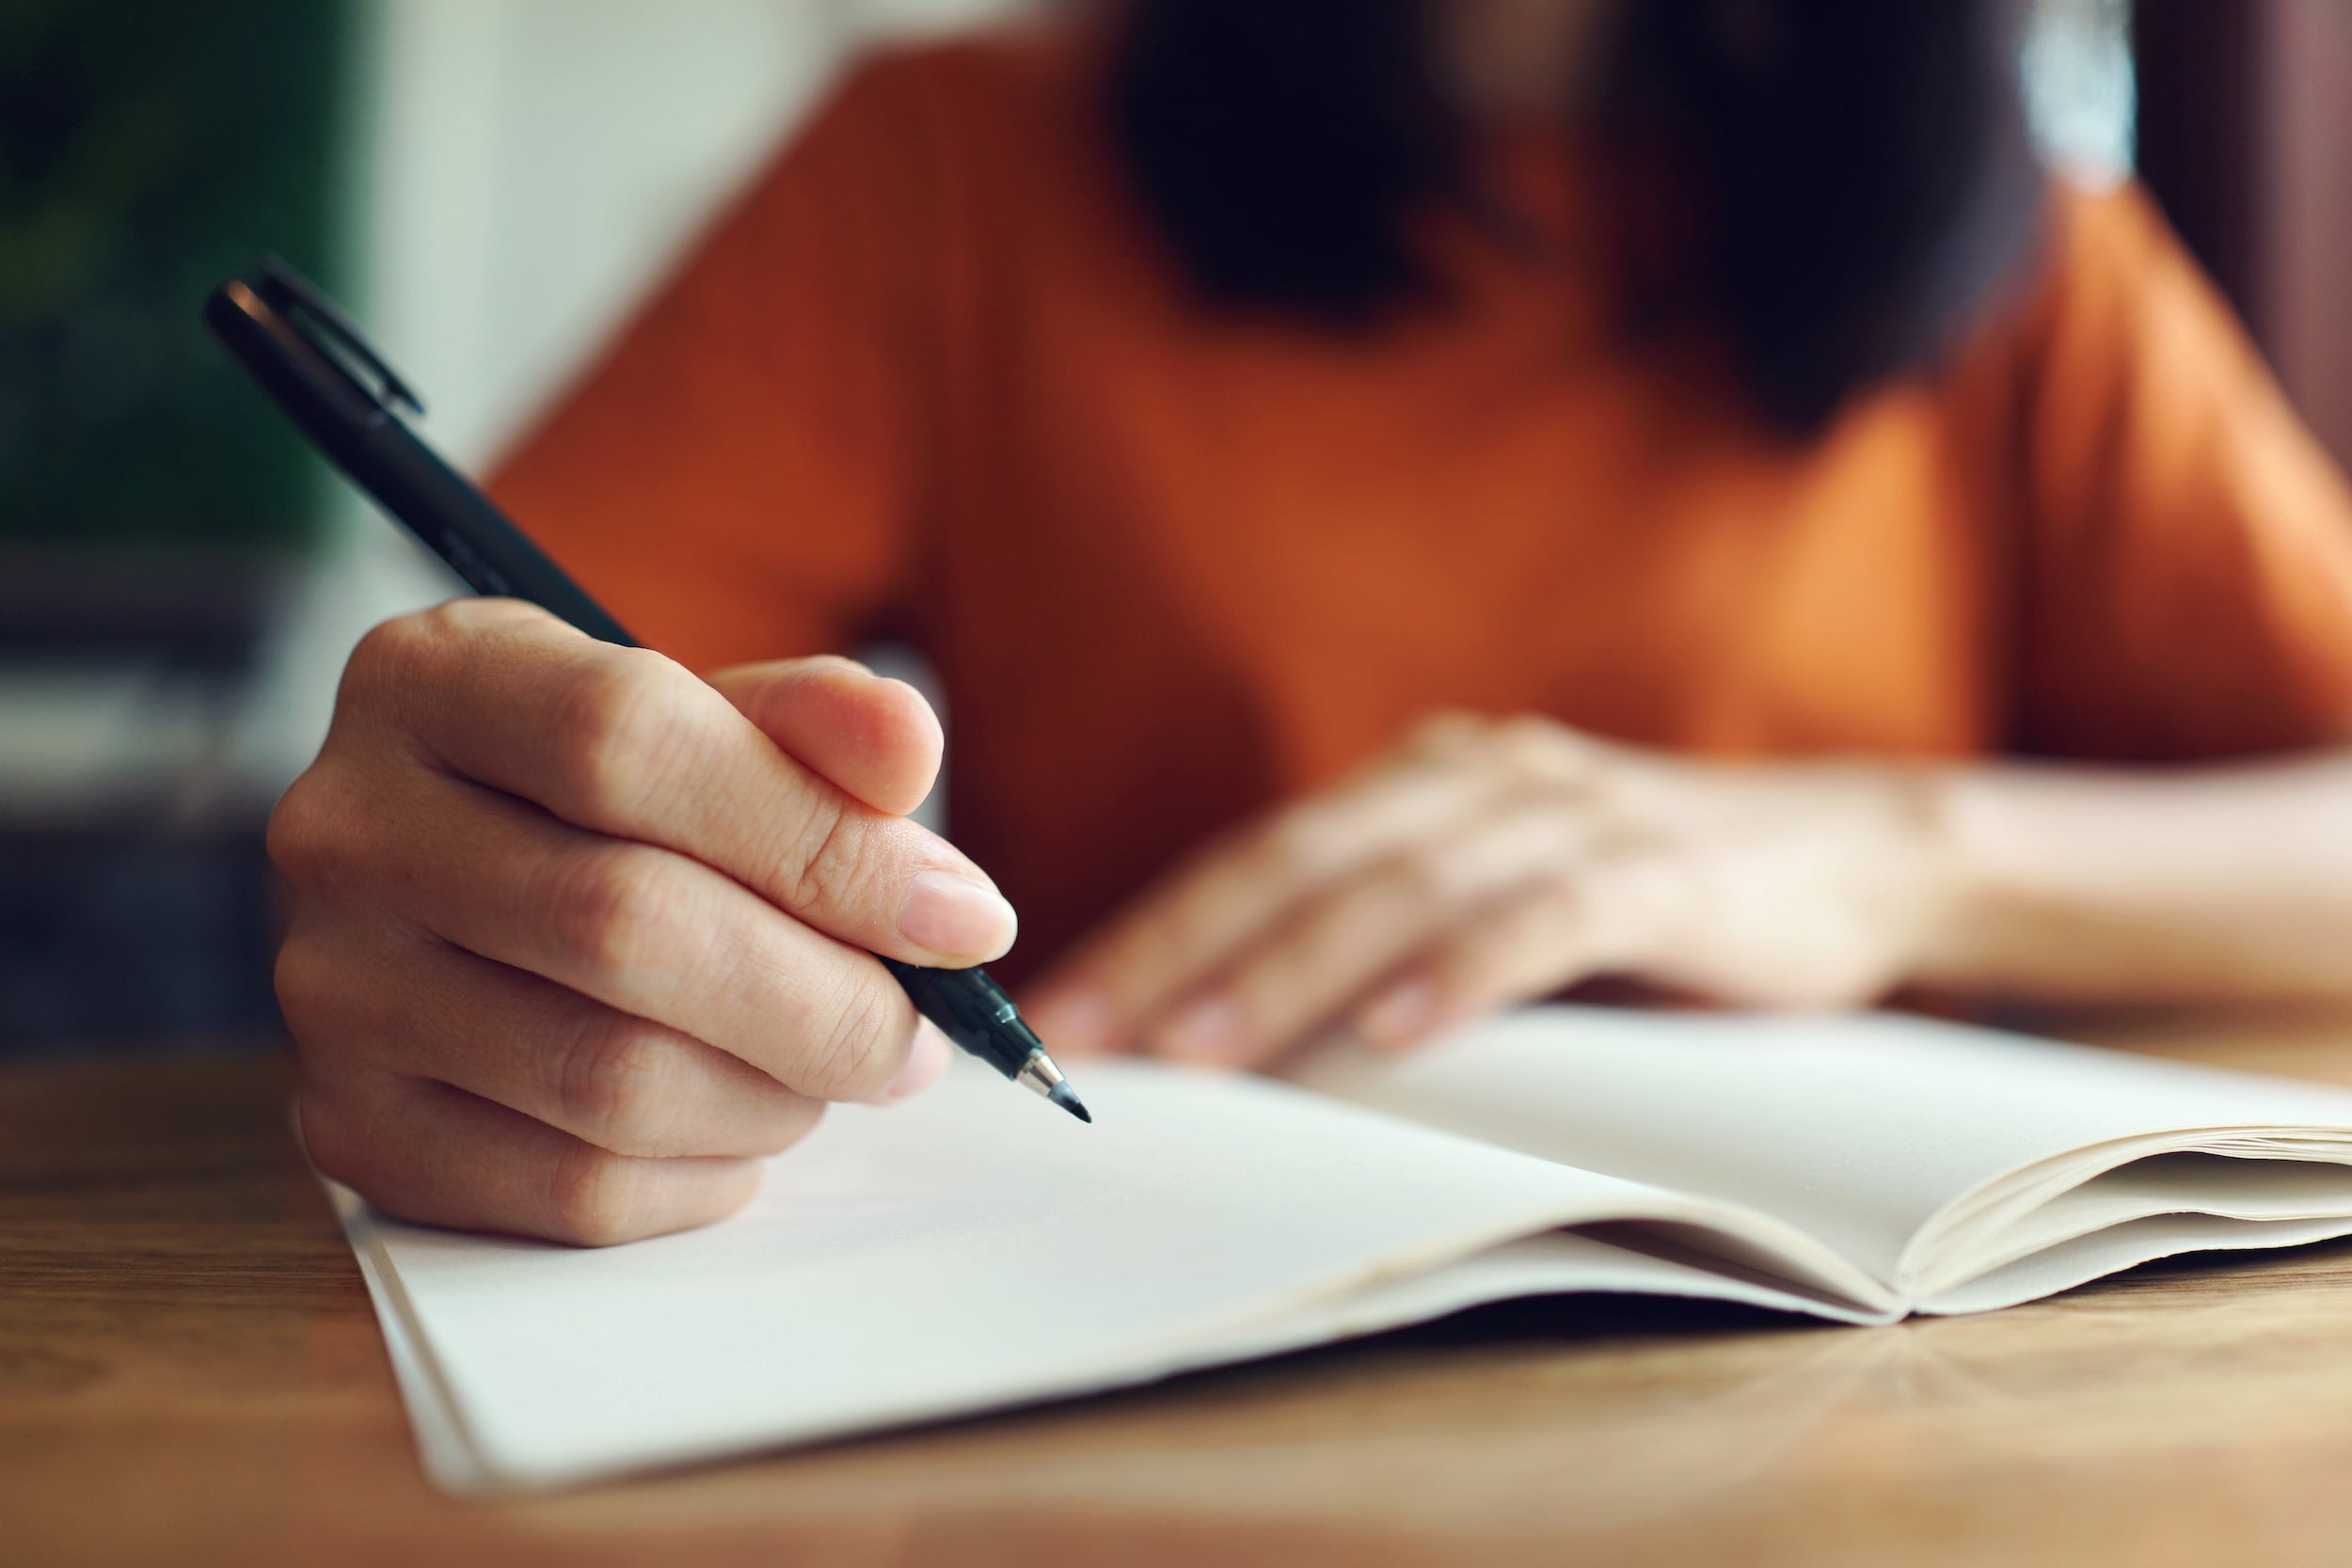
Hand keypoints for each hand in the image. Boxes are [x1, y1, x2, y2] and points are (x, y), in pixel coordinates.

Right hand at [271, 600, 1017, 1244]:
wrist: (472, 891)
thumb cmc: (618, 798)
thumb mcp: (708, 720)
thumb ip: (815, 726)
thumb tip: (908, 747)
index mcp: (430, 677)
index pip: (626, 743)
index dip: (819, 842)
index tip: (963, 918)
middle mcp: (347, 826)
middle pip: (623, 927)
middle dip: (825, 999)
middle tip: (919, 1032)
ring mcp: (332, 989)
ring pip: (608, 1079)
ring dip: (776, 1095)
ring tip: (833, 1068)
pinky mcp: (349, 1127)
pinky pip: (569, 1190)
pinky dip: (702, 1177)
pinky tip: (745, 1127)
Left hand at [1025, 713, 1955, 1067]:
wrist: (1849, 855)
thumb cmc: (1647, 893)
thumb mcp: (1497, 893)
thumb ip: (1391, 932)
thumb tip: (1248, 1026)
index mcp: (1422, 780)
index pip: (1259, 855)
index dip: (1153, 929)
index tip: (1059, 1012)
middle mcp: (1476, 775)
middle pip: (1297, 860)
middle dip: (1179, 950)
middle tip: (1085, 1034)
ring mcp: (1566, 811)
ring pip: (1397, 889)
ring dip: (1290, 972)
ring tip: (1202, 1050)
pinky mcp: (1655, 868)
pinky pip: (1539, 919)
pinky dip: (1460, 974)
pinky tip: (1396, 1036)